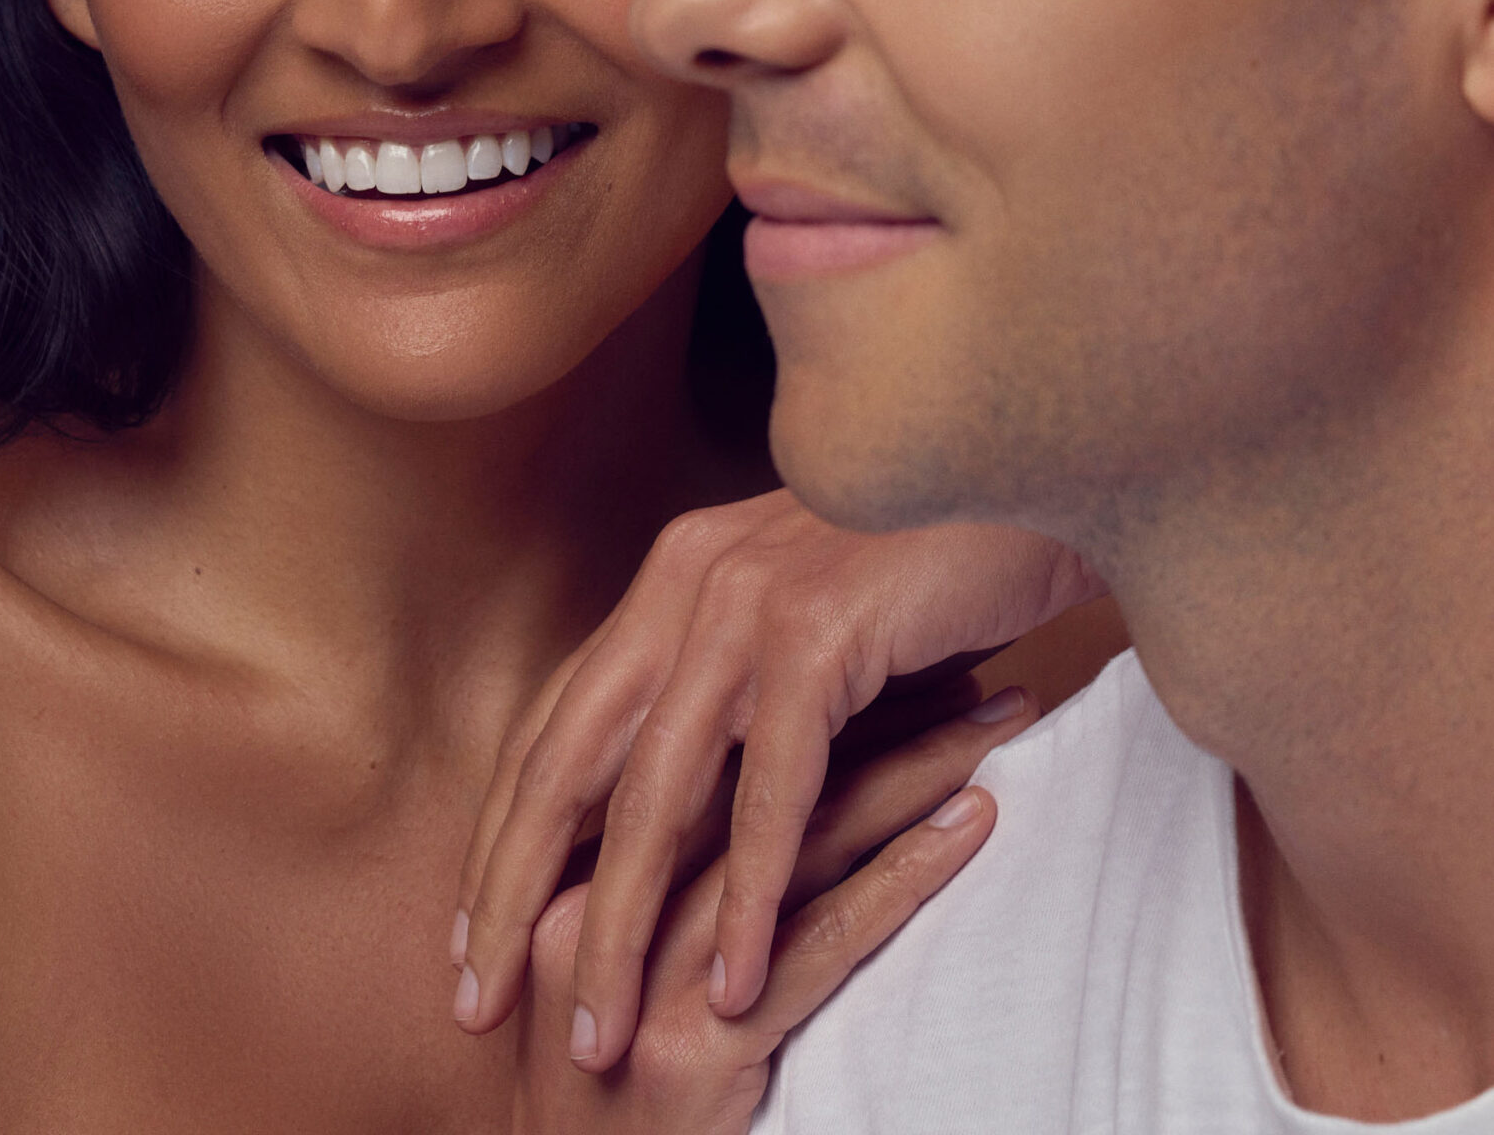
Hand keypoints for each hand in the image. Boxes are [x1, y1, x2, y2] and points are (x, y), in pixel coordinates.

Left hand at [458, 490, 1103, 1069]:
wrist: (1033, 477)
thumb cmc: (937, 570)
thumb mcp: (810, 624)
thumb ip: (740, 688)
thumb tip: (678, 804)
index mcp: (675, 575)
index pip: (558, 721)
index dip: (507, 831)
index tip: (474, 931)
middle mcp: (689, 579)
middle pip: (568, 760)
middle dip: (512, 888)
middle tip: (478, 999)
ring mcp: (747, 602)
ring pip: (654, 795)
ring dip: (618, 927)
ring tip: (600, 1031)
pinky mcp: (818, 634)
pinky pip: (770, 794)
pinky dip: (746, 899)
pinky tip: (729, 981)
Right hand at [508, 690, 1033, 1130]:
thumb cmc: (614, 1096)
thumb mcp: (611, 965)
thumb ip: (658, 869)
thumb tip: (760, 769)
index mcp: (579, 858)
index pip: (713, 741)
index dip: (817, 692)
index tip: (904, 645)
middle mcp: (602, 899)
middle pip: (762, 772)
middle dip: (877, 707)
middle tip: (970, 661)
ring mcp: (650, 970)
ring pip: (801, 837)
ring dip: (911, 769)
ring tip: (995, 721)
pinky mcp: (700, 1041)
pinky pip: (820, 939)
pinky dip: (903, 875)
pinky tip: (972, 829)